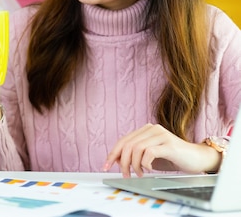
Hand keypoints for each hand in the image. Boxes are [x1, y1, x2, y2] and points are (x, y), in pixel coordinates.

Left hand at [103, 123, 221, 176]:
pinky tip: (149, 169)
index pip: (123, 141)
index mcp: (145, 130)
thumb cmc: (173, 158)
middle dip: (122, 162)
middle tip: (125, 174)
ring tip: (138, 173)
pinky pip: (149, 152)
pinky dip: (145, 163)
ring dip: (134, 164)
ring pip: (136, 148)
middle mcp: (152, 129)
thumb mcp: (150, 157)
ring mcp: (161, 135)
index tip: (106, 166)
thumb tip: (117, 161)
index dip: (113, 154)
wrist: (197, 158)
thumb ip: (135, 156)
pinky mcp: (169, 144)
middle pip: (127, 144)